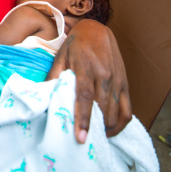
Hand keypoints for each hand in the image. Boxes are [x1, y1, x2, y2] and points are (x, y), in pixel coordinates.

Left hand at [47, 20, 131, 142]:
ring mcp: (117, 81)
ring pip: (115, 113)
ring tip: (94, 136)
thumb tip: (44, 97)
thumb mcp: (61, 56)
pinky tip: (110, 129)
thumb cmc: (75, 44)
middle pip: (102, 109)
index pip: (85, 98)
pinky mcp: (125, 84)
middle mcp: (105, 75)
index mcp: (86, 68)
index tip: (80, 137)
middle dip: (95, 129)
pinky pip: (127, 109)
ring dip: (106, 128)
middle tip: (84, 142)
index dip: (83, 119)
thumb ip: (54, 76)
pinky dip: (120, 123)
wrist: (96, 29)